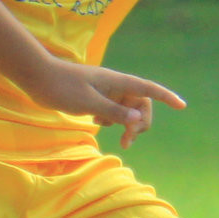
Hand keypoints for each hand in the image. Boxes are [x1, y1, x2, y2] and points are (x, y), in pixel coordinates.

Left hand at [29, 62, 185, 148]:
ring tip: (117, 139)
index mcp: (117, 82)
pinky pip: (112, 110)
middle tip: (127, 141)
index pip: (147, 89)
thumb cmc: (62, 87)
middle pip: (140, 104)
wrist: (36, 76)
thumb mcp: (88, 103)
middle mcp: (114, 85)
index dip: (166, 97)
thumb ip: (114, 111)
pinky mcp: (94, 96)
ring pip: (126, 109)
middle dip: (139, 123)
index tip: (182, 106)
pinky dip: (111, 119)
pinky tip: (97, 123)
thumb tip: (138, 118)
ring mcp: (104, 91)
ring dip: (126, 124)